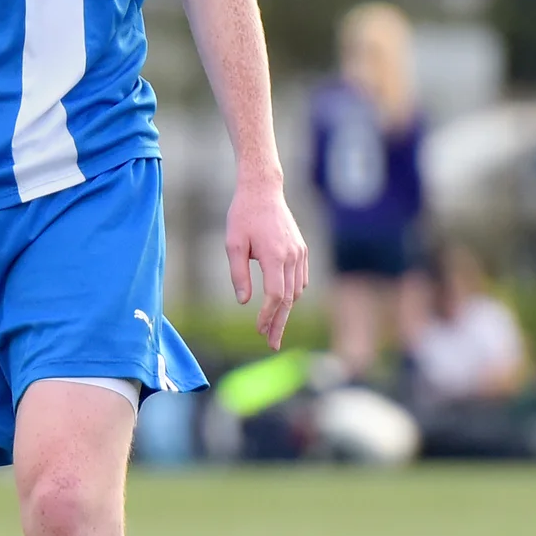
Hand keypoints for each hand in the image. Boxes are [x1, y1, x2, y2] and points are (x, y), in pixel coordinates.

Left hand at [224, 176, 307, 348]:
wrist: (263, 190)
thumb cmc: (243, 215)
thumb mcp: (233, 244)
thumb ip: (239, 274)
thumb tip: (244, 301)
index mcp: (275, 255)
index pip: (276, 295)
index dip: (268, 316)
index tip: (259, 330)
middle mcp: (292, 256)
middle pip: (289, 299)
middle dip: (280, 324)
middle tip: (271, 345)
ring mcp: (300, 253)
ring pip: (297, 290)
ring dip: (286, 310)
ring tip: (273, 327)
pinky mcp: (302, 249)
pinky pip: (301, 279)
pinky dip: (293, 294)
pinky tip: (282, 304)